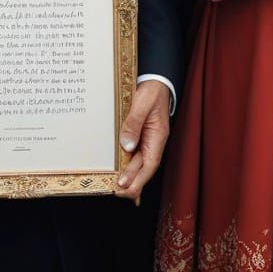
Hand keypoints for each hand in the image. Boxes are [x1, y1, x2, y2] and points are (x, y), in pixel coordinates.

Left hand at [115, 80, 169, 201]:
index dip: (137, 178)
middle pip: (143, 167)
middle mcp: (153, 141)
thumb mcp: (141, 103)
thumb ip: (134, 123)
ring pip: (138, 162)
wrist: (155, 80)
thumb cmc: (151, 90)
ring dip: (128, 176)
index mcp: (158, 136)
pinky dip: (128, 166)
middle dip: (131, 182)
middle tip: (115, 191)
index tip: (124, 187)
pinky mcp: (139, 135)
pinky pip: (133, 154)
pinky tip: (122, 178)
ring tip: (115, 188)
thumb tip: (127, 146)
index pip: (150, 164)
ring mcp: (147, 139)